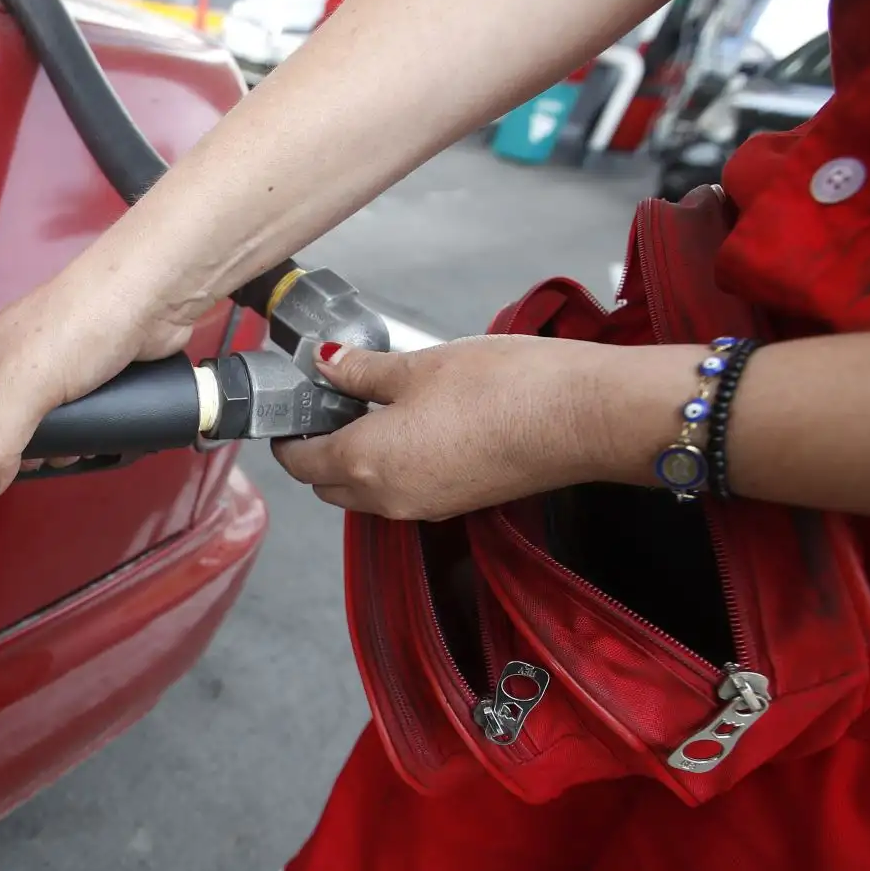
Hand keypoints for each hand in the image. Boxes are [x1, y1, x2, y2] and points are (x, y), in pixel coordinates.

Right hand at [0, 254, 209, 497]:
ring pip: (49, 421)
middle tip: (40, 461)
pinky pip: (84, 414)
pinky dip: (90, 431)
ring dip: (61, 444)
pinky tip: (99, 439)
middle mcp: (19, 359)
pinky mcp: (97, 374)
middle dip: (22, 449)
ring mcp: (61, 366)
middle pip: (6, 420)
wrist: (153, 294)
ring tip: (76, 451)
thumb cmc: (81, 322)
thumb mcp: (22, 386)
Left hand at [273, 335, 652, 518]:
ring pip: (367, 494)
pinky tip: (412, 426)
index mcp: (365, 463)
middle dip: (318, 453)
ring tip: (372, 409)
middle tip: (328, 405)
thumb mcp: (418, 366)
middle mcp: (388, 498)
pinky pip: (404, 492)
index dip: (288, 438)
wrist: (581, 418)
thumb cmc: (502, 387)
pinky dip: (392, 468)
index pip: (301, 463)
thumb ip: (363, 371)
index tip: (290, 412)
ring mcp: (425, 506)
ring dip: (357, 462)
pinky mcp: (458, 502)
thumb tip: (327, 364)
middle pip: (329, 486)